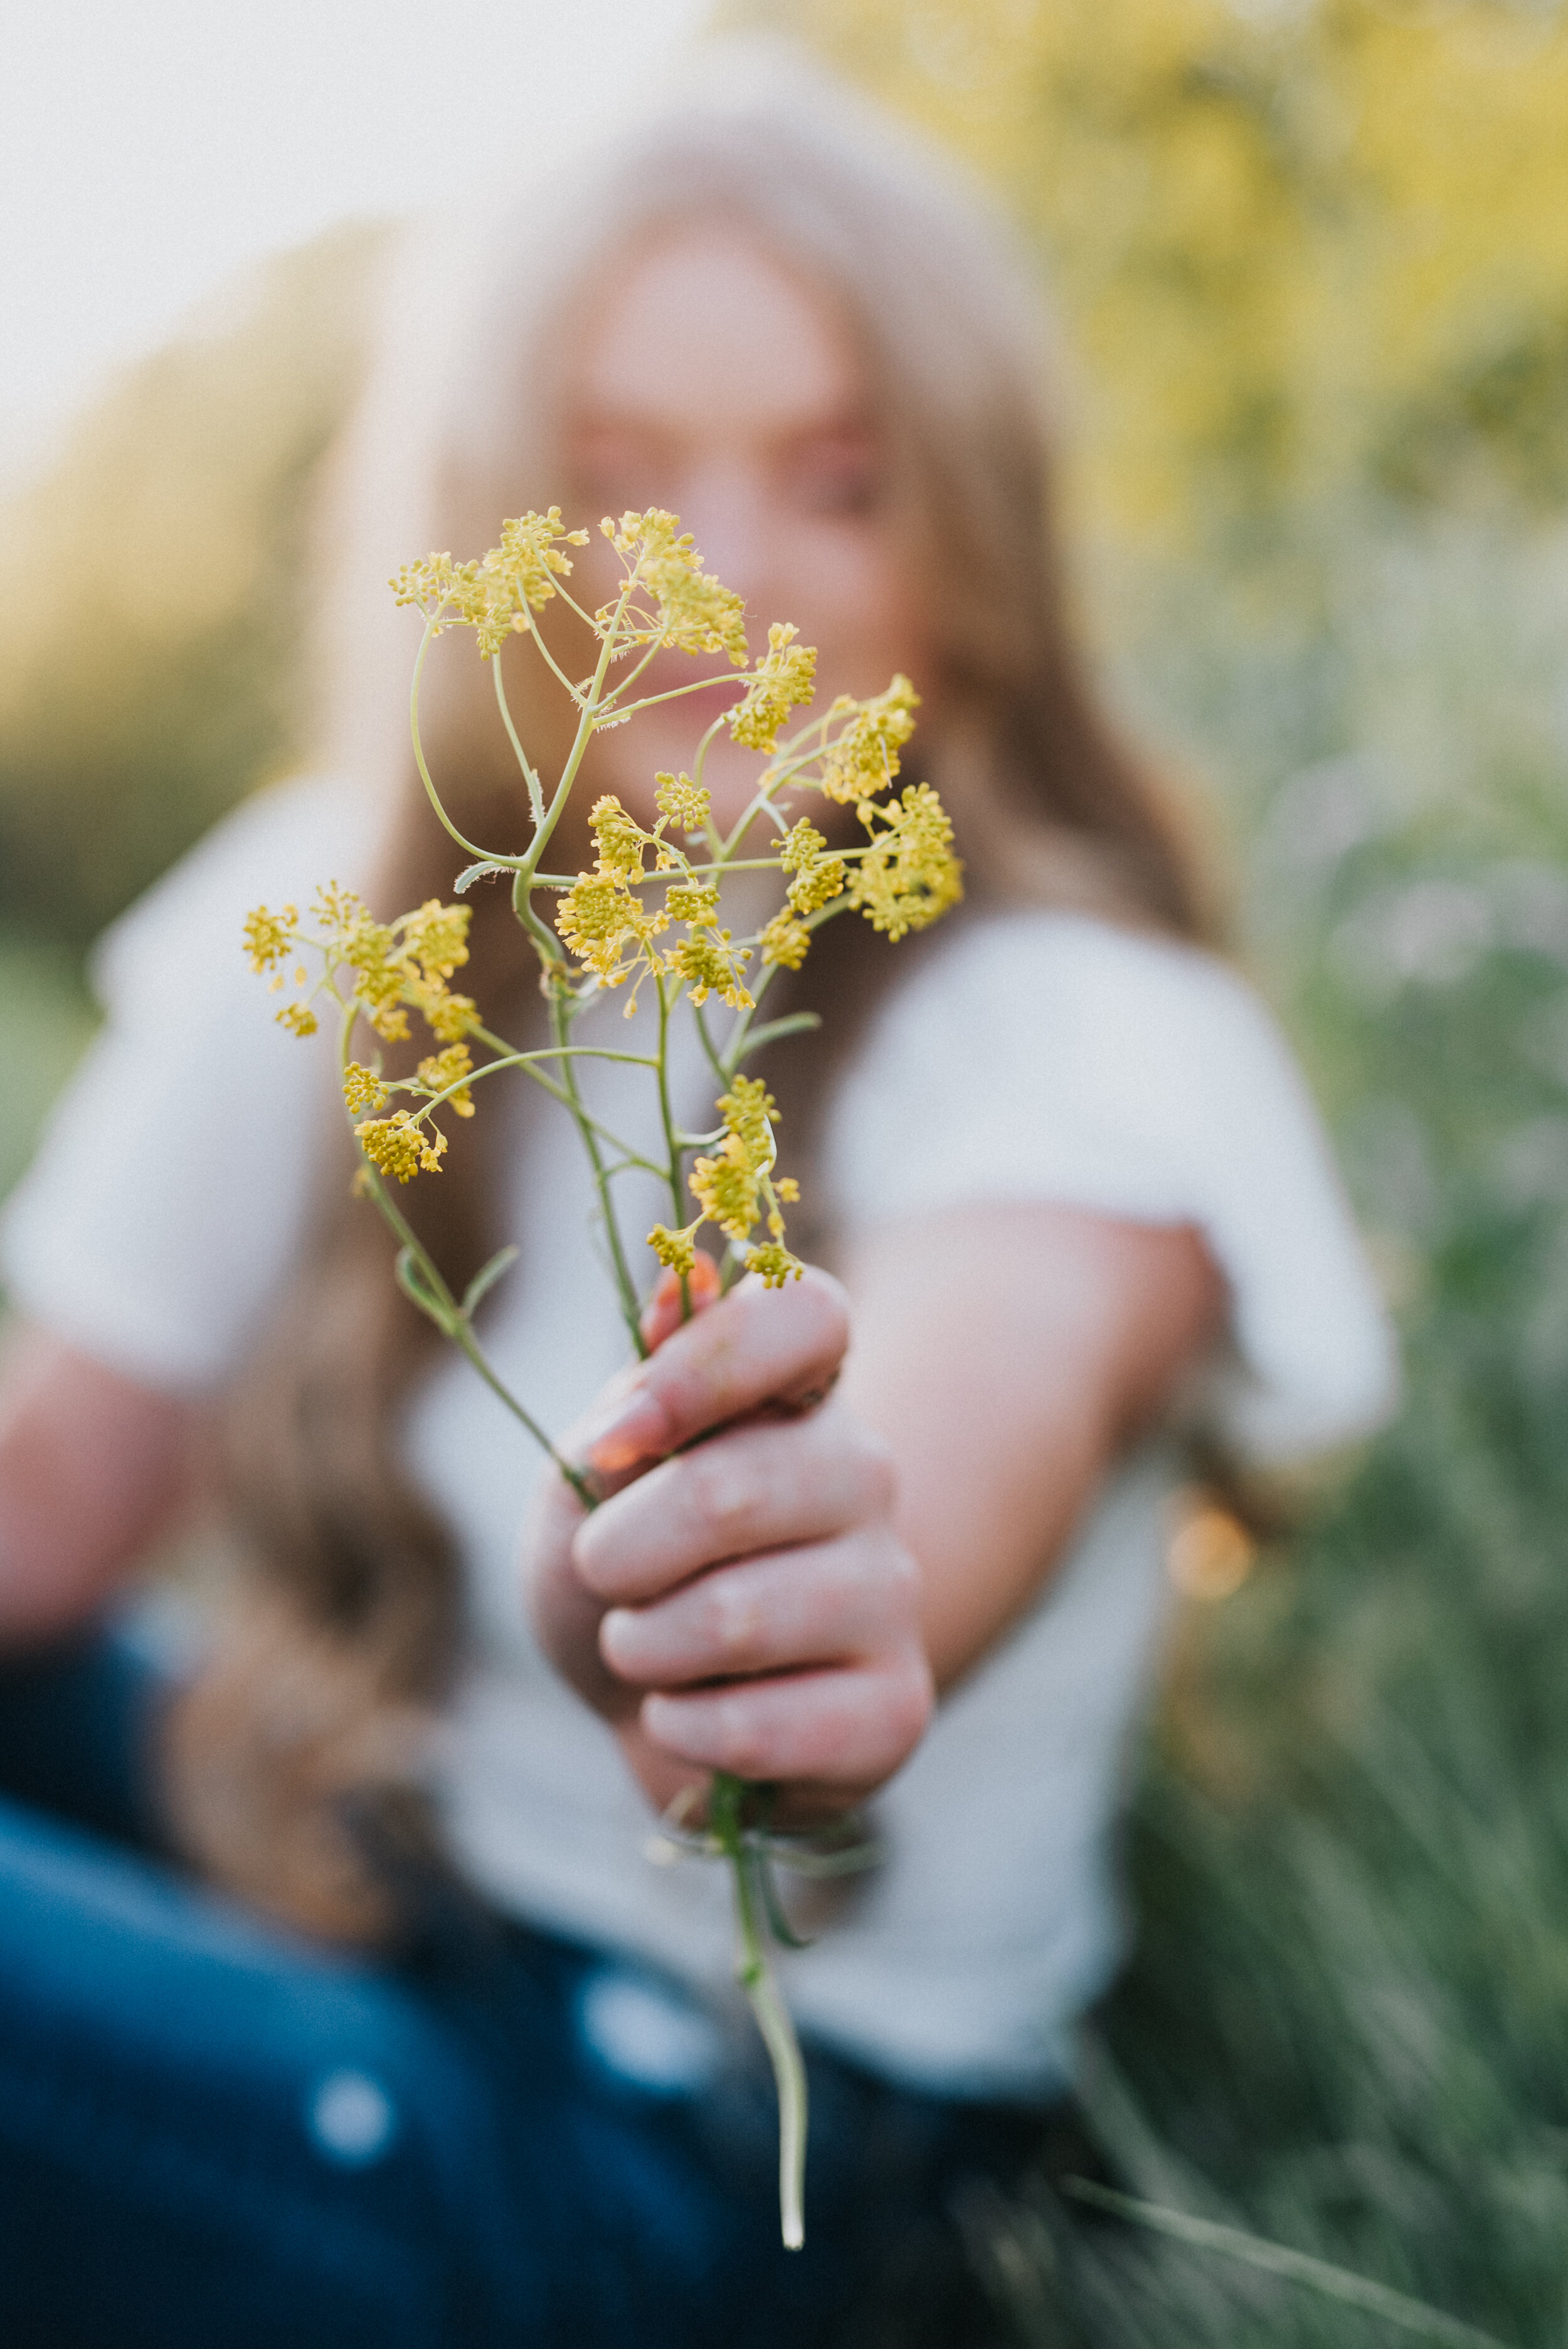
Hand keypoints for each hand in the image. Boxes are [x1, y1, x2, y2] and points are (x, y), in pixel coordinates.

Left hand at [525, 1263, 932, 1822]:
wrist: (641, 1709)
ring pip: (740, 1616)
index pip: (809, 1314)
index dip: (709, 1361)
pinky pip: (769, 1727)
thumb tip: (689, 1279)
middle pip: (733, 1488)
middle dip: (619, 1552)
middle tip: (602, 1575)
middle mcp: (863, 1475)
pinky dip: (682, 1732)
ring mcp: (893, 1592)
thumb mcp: (590, 1475)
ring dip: (643, 1647)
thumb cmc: (618, 1570)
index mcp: (795, 1393)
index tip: (619, 1433)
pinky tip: (681, 1719)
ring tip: (639, 1650)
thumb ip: (638, 1392)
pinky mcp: (897, 1709)